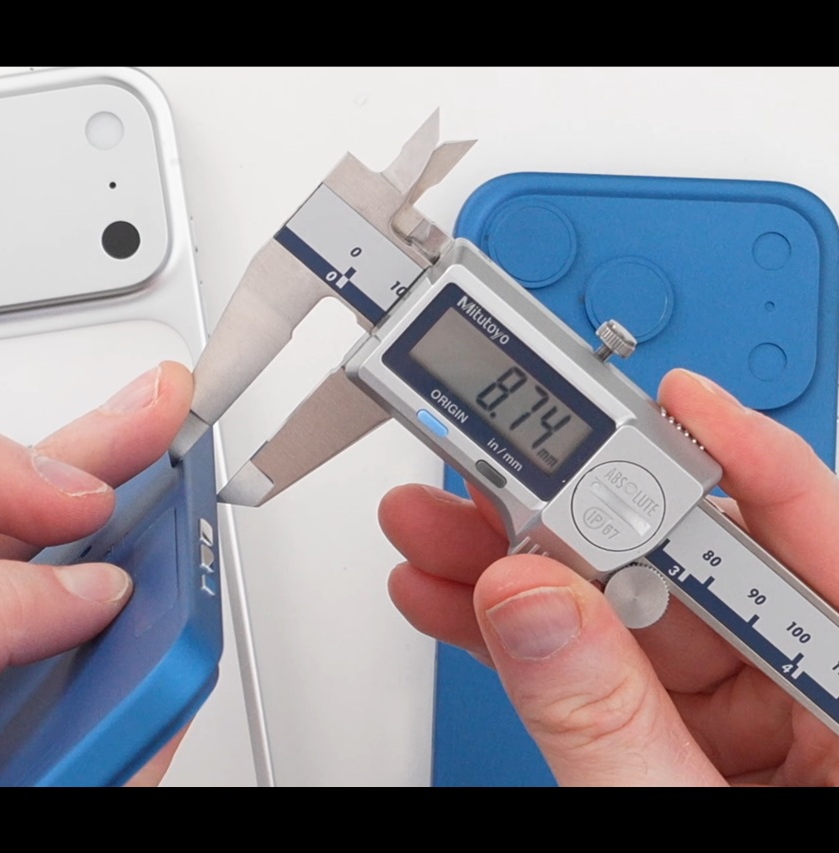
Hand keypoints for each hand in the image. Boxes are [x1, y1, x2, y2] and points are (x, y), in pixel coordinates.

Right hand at [382, 369, 838, 784]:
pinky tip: (459, 604)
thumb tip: (531, 603)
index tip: (673, 398)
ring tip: (434, 534)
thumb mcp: (679, 811)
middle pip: (699, 565)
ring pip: (630, 610)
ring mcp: (753, 719)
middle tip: (492, 469)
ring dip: (522, 568)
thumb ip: (609, 722)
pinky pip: (601, 663)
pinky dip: (526, 637)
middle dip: (575, 513)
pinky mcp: (684, 738)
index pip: (816, 539)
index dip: (745, 456)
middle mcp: (814, 688)